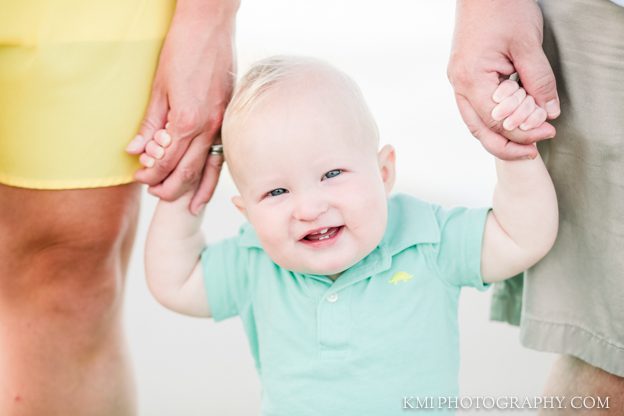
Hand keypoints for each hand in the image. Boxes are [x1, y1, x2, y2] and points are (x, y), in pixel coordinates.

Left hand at [126, 0, 238, 212]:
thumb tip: (135, 150)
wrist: (210, 26)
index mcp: (187, 120)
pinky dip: (215, 171)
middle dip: (170, 187)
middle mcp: (209, 126)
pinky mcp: (230, 116)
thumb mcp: (158, 87)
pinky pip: (223, 152)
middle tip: (155, 193)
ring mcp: (223, 122)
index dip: (151, 174)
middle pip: (189, 170)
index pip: (167, 160)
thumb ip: (149, 124)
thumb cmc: (182, 50)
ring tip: (186, 205)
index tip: (140, 178)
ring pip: (210, 167)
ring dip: (196, 188)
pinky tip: (209, 182)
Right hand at [448, 0, 559, 159]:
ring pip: (475, 123)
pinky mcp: (464, 77)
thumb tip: (548, 112)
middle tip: (533, 151)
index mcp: (471, 78)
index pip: (498, 121)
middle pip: (480, 130)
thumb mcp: (528, 44)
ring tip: (523, 143)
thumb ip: (538, 81)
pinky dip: (492, 122)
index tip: (548, 131)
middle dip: (507, 145)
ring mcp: (458, 82)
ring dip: (499, 137)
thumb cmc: (501, 9)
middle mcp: (459, 84)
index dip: (524, 132)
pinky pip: (475, 110)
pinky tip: (510, 123)